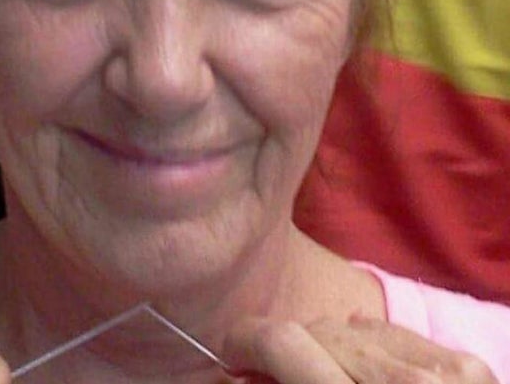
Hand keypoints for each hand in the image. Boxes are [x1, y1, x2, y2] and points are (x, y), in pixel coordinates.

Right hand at [222, 313, 498, 382]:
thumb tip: (235, 374)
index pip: (285, 342)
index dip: (246, 340)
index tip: (232, 354)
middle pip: (317, 329)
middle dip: (287, 348)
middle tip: (276, 374)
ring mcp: (445, 373)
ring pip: (350, 324)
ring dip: (327, 348)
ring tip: (327, 377)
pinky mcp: (469, 366)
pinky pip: (390, 331)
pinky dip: (369, 348)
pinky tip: (364, 374)